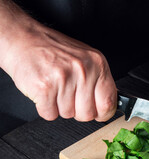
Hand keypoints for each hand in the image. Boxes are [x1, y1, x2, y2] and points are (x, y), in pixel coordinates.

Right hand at [0, 4, 116, 121]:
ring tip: (55, 89)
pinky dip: (46, 108)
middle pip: (88, 114)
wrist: (23, 39)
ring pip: (68, 114)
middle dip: (78, 111)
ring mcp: (63, 79)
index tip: (99, 113)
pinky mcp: (44, 88)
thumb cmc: (54, 50)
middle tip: (69, 96)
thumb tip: (109, 105)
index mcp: (97, 64)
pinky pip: (50, 114)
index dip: (103, 113)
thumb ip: (99, 81)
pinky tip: (45, 92)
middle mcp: (83, 70)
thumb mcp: (86, 59)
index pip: (109, 102)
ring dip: (60, 107)